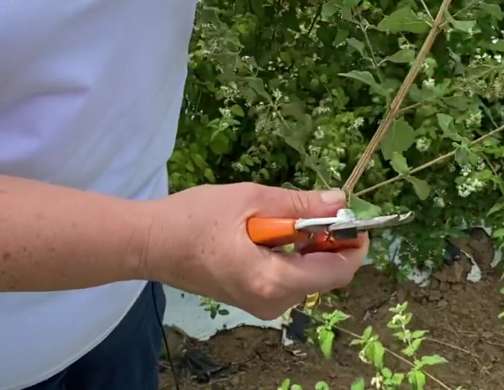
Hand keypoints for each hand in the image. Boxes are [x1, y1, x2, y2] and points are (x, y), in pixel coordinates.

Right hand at [142, 183, 366, 319]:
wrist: (149, 243)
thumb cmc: (196, 218)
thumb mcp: (253, 199)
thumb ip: (301, 204)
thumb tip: (341, 201)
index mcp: (273, 281)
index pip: (337, 272)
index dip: (354, 245)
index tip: (354, 217)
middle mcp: (273, 302)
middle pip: (325, 274)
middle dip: (331, 240)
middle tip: (317, 206)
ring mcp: (262, 304)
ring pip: (309, 275)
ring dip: (310, 244)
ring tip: (283, 216)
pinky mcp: (254, 299)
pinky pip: (290, 277)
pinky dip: (294, 253)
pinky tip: (272, 231)